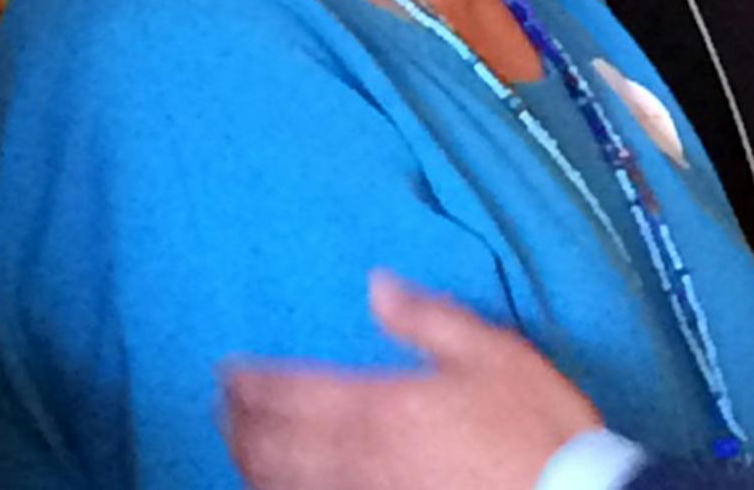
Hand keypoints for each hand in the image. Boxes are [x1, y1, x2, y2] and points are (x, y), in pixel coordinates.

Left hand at [223, 270, 603, 489]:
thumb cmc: (532, 424)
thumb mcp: (490, 352)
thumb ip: (426, 318)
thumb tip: (376, 284)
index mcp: (380, 403)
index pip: (291, 391)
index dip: (251, 381)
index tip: (227, 369)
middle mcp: (356, 455)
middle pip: (272, 442)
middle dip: (239, 422)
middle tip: (221, 404)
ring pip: (280, 483)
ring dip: (249, 461)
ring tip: (236, 444)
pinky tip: (277, 487)